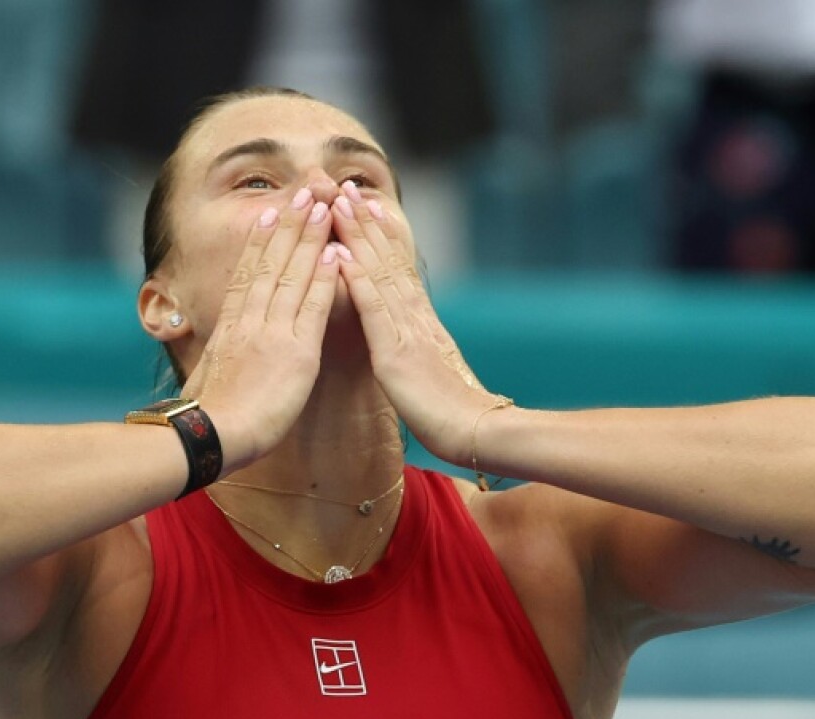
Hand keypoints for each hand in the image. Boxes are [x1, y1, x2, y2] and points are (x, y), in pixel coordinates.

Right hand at [181, 188, 338, 467]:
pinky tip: (336, 254)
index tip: (271, 212)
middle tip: (304, 191)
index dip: (262, 240)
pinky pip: (313, 307)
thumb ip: (217, 360)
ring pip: (293, 275)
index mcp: (231, 327)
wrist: (212, 436)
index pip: (248, 272)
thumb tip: (213, 359)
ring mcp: (273, 332)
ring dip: (310, 239)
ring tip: (323, 206)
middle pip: (271, 263)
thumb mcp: (206, 378)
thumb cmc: (207, 420)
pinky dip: (324, 278)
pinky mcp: (296, 351)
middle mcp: (251, 321)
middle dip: (289, 225)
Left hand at [331, 181, 501, 465]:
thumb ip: (420, 352)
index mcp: (420, 325)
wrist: (475, 434)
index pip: (397, 271)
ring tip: (341, 203)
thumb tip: (415, 345)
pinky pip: (374, 309)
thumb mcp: (431, 374)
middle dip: (366, 223)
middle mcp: (415, 318)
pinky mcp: (397, 352)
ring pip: (379, 273)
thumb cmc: (453, 416)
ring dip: (358, 237)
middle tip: (348, 187)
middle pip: (388, 261)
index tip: (366, 207)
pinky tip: (339, 254)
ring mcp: (407, 331)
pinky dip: (356, 278)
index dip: (381, 237)